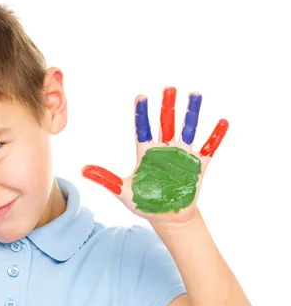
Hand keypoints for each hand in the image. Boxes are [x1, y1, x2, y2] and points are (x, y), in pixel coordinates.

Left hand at [81, 87, 228, 223]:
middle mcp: (164, 150)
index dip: (142, 114)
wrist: (167, 218)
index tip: (141, 96)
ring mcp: (182, 156)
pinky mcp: (198, 165)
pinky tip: (222, 121)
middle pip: (166, 123)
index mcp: (146, 153)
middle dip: (167, 106)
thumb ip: (105, 178)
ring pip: (188, 129)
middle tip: (169, 87)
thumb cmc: (145, 203)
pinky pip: (209, 148)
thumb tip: (82, 170)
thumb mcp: (122, 191)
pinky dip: (216, 136)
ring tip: (194, 94)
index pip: (142, 128)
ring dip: (191, 113)